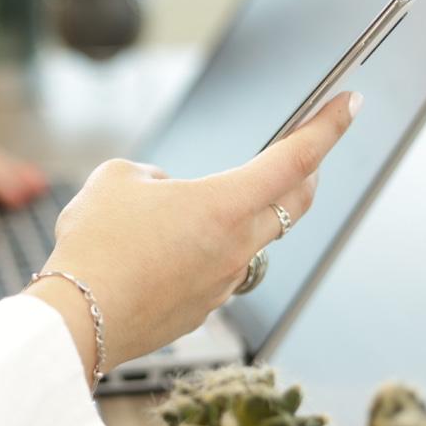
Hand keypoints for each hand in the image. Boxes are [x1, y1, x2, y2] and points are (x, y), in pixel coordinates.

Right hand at [25, 92, 361, 381]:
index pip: (296, 159)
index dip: (328, 127)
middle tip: (300, 156)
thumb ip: (151, 176)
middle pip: (294, 204)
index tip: (349, 106)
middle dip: (304, 174)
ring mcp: (224, 284)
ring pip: (250, 240)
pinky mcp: (203, 311)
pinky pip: (218, 272)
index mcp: (226, 205)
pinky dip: (204, 254)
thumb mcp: (116, 180)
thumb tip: (166, 193)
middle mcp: (238, 247)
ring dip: (236, 218)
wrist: (77, 319)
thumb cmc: (96, 247)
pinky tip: (161, 255)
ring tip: (186, 211)